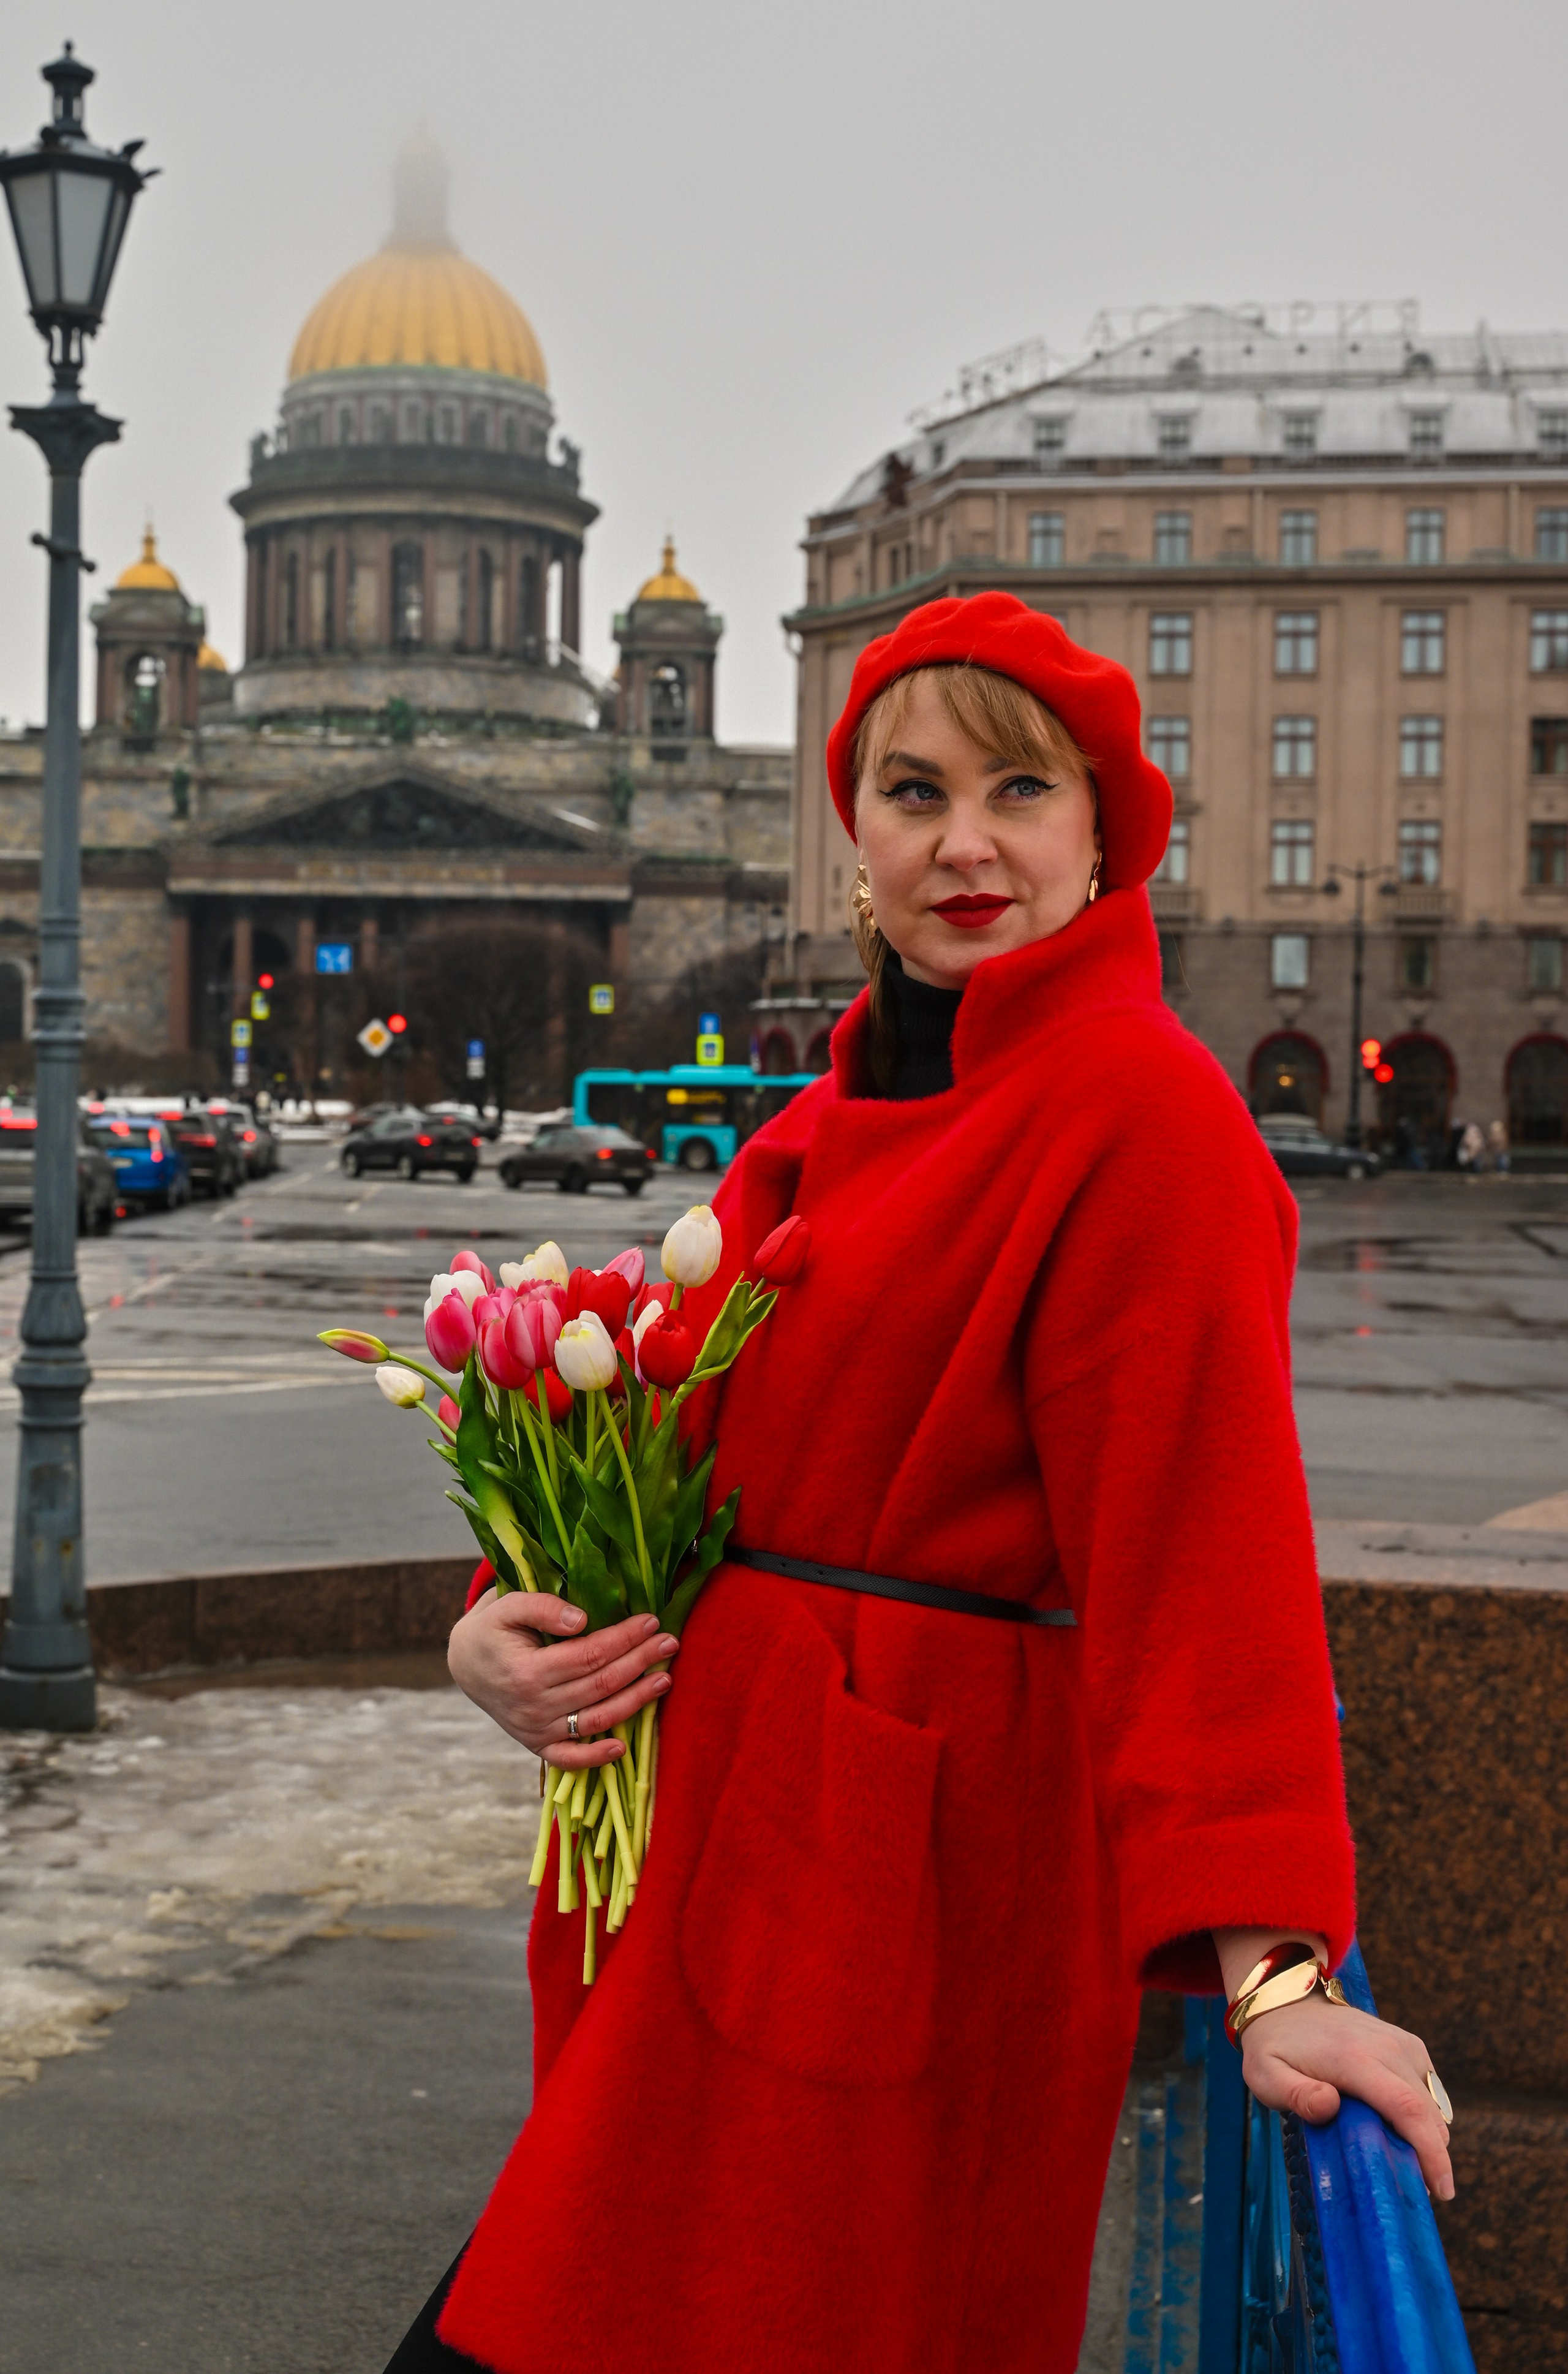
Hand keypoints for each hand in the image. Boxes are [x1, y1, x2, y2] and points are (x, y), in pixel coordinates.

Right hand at [448, 1588, 677, 1768]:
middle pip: (600, 1684)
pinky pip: (568, 1759)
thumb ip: (542, 1607)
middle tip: (670, 1642)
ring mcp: (535, 1730)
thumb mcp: (507, 1606)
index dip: (624, 1639)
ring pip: (596, 1719)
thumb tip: (582, 1620)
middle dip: (640, 1662)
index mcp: (526, 1671)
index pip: (589, 1655)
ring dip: (635, 1702)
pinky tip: (622, 1747)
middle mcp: (533, 1706)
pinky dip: (595, 1758)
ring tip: (665, 1679)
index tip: (652, 1621)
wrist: (465, 1663)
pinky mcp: (536, 1745)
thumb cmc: (493, 1628)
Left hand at [1240, 1994, 1454, 2200]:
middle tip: (1424, 2193)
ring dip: (1430, 2137)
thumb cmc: (1275, 2049)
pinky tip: (1403, 2132)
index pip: (1407, 2107)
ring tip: (1409, 2166)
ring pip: (1433, 2103)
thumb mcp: (1267, 2076)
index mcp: (1355, 2058)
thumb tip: (1328, 2106)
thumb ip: (1295, 2095)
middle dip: (1436, 2157)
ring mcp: (1401, 2042)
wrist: (1287, 2005)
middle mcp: (1387, 2047)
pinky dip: (1425, 2115)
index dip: (1430, 2152)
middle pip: (1427, 2112)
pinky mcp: (1408, 2044)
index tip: (1442, 2191)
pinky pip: (1429, 2088)